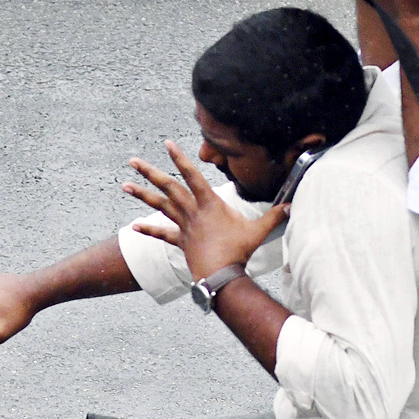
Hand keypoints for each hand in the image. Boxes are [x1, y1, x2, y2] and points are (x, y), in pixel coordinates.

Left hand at [123, 141, 287, 280]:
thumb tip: (294, 205)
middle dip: (150, 172)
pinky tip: (134, 226)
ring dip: (142, 195)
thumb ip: (275, 216)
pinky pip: (161, 235)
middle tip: (133, 160)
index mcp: (209, 203)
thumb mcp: (259, 230)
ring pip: (160, 207)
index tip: (167, 143)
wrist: (221, 276)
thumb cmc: (239, 251)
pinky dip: (148, 230)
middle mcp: (193, 211)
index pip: (192, 175)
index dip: (180, 158)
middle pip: (168, 187)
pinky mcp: (180, 242)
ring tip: (125, 185)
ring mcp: (184, 227)